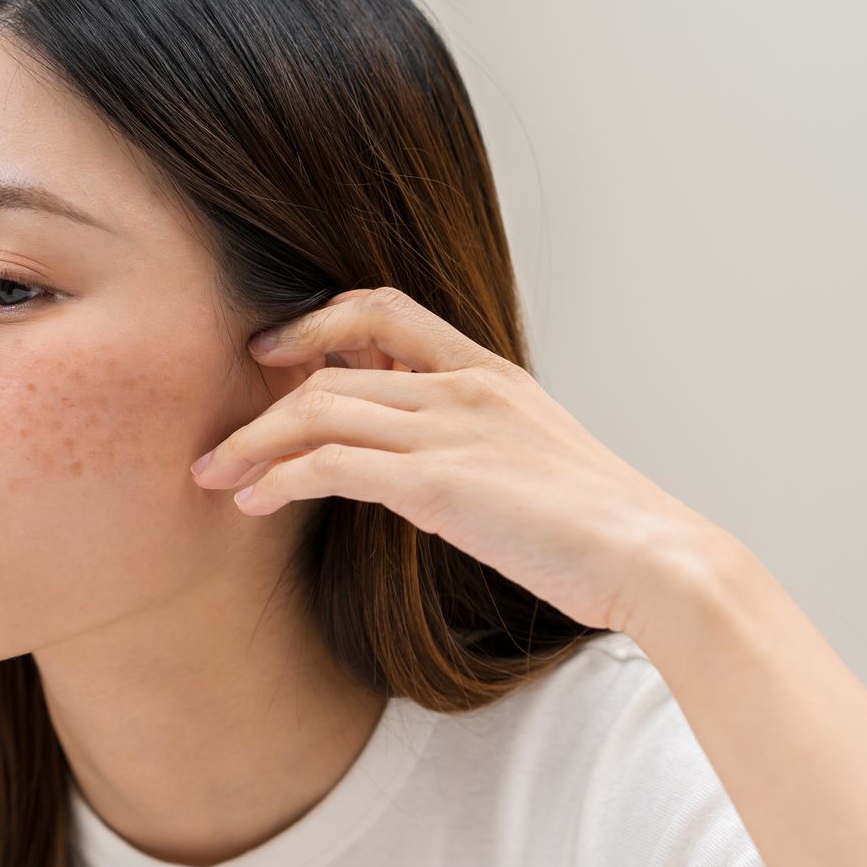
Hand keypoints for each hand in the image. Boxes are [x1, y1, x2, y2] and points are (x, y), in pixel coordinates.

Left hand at [189, 286, 727, 640]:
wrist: (655, 558)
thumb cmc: (600, 529)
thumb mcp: (533, 461)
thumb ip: (475, 446)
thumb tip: (420, 472)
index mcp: (488, 372)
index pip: (384, 308)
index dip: (315, 322)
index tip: (270, 354)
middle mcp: (462, 388)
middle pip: (330, 361)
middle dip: (260, 397)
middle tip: (217, 435)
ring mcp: (449, 431)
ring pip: (315, 409)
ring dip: (250, 443)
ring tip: (211, 475)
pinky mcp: (436, 484)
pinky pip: (329, 465)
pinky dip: (277, 480)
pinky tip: (252, 503)